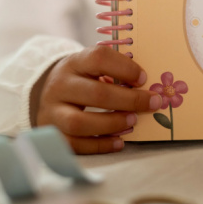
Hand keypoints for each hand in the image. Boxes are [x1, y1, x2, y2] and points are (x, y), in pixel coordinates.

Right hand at [31, 46, 161, 153]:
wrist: (50, 95)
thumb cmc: (83, 80)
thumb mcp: (93, 68)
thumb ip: (116, 73)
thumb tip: (149, 89)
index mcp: (74, 62)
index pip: (98, 58)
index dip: (125, 68)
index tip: (143, 78)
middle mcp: (59, 85)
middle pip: (96, 94)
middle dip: (130, 100)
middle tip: (151, 103)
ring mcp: (53, 111)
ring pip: (80, 122)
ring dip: (112, 123)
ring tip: (132, 121)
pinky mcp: (53, 134)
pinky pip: (75, 145)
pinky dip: (100, 145)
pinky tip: (119, 142)